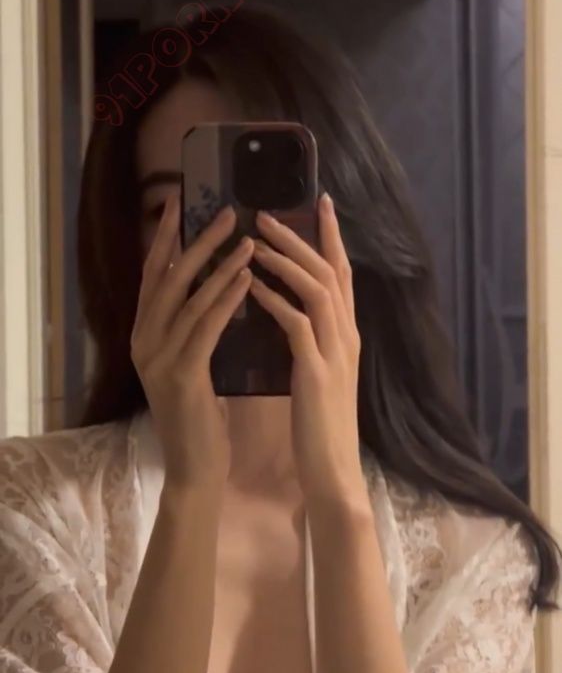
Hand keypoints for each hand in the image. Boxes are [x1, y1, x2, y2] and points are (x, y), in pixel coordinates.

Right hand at [130, 191, 253, 490]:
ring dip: (219, 265)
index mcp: (145, 334)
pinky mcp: (181, 375)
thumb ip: (193, 326)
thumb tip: (213, 283)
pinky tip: (247, 279)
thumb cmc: (200, 414)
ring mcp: (158, 357)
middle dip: (196, 241)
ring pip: (188, 299)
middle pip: (167, 277)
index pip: (153, 275)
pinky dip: (226, 299)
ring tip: (247, 238)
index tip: (181, 202)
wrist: (195, 467)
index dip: (165, 238)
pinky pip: (205, 327)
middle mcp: (144, 340)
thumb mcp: (191, 361)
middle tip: (225, 211)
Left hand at [249, 193, 367, 508]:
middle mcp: (347, 334)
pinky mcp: (317, 371)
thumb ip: (313, 339)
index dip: (331, 237)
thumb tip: (294, 311)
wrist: (333, 469)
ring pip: (317, 289)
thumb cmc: (322, 424)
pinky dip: (274, 301)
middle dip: (301, 237)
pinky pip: (297, 324)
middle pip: (331, 270)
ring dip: (285, 260)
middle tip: (268, 211)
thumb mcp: (321, 372)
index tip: (318, 203)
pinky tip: (251, 287)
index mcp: (347, 333)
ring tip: (254, 239)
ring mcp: (335, 351)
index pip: (343, 273)